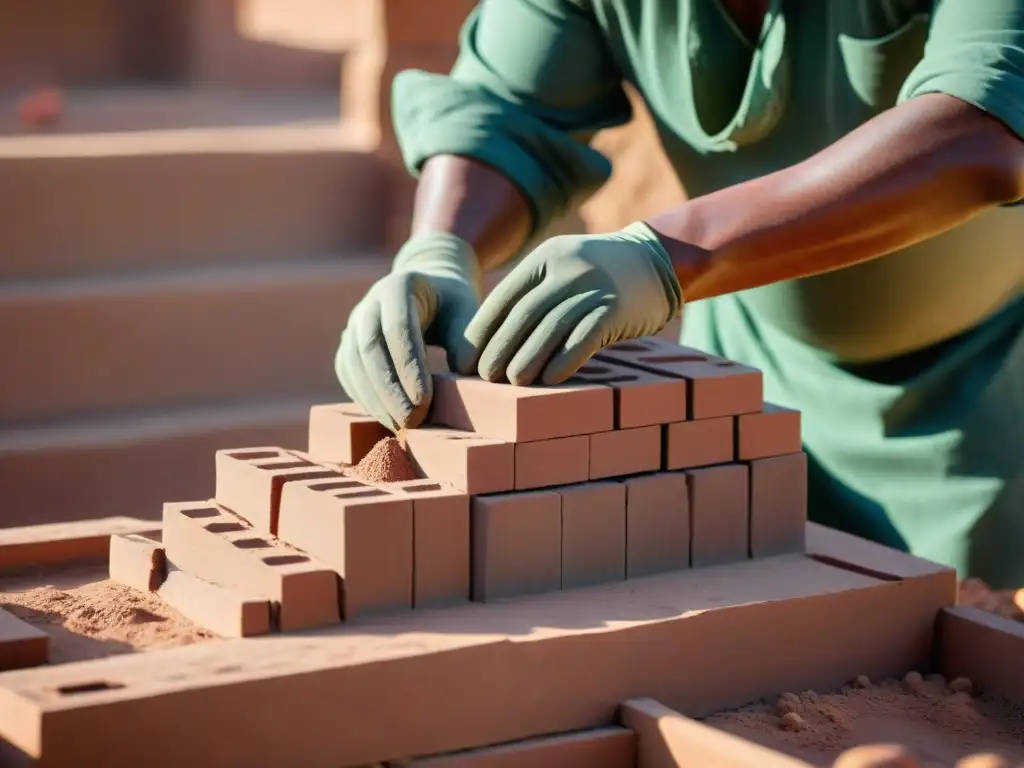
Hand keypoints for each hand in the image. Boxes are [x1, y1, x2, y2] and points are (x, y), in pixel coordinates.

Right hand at [335, 233, 480, 431]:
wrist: (428, 289)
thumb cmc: (451, 303)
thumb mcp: (465, 310)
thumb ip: (465, 338)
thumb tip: (463, 370)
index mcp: (397, 288)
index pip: (397, 328)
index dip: (408, 366)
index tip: (424, 400)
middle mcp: (369, 305)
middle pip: (369, 350)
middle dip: (389, 390)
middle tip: (412, 421)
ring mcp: (354, 326)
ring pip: (353, 365)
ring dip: (375, 400)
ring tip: (402, 426)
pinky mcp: (348, 346)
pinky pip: (348, 375)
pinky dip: (365, 399)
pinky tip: (387, 418)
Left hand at [454, 222, 682, 384]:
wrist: (657, 260)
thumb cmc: (598, 276)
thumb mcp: (561, 268)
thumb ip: (531, 296)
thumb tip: (488, 342)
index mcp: (544, 258)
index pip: (502, 299)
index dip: (480, 332)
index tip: (464, 361)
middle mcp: (566, 268)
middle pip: (523, 315)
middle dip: (499, 349)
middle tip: (483, 377)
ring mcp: (593, 287)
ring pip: (550, 327)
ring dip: (527, 359)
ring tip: (511, 382)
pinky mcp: (616, 308)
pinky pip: (584, 337)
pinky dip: (564, 360)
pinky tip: (549, 379)